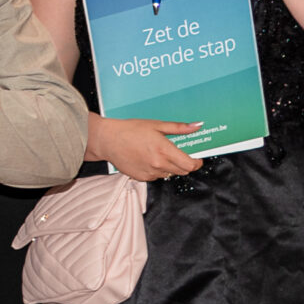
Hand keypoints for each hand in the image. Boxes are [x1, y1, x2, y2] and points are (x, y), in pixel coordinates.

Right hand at [87, 114, 203, 181]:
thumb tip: (197, 126)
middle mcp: (158, 164)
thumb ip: (179, 128)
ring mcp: (149, 173)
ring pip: (168, 174)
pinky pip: (155, 176)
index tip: (197, 159)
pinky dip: (156, 170)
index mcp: (164, 151)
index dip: (196, 163)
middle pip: (181, 171)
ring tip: (157, 154)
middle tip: (177, 154)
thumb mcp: (156, 125)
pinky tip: (147, 159)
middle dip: (184, 164)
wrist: (107, 140)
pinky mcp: (141, 178)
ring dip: (169, 167)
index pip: (189, 165)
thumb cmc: (129, 130)